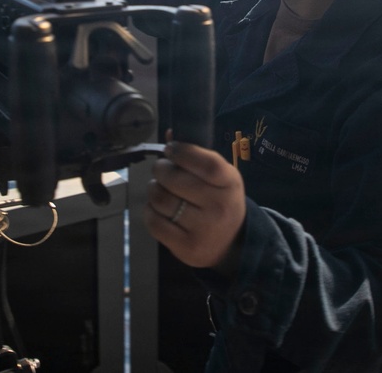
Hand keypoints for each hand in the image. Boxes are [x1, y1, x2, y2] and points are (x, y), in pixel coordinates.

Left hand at [145, 140, 246, 271]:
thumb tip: (168, 135)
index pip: (205, 164)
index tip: (169, 149)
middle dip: (160, 169)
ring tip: (159, 189)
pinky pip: (154, 223)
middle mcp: (219, 207)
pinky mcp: (186, 247)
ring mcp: (202, 229)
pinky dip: (150, 211)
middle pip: (175, 180)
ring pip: (161, 200)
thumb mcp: (221, 177)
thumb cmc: (220, 200)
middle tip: (161, 169)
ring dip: (153, 189)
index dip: (182, 152)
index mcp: (230, 183)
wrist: (232, 243)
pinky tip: (157, 208)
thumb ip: (197, 157)